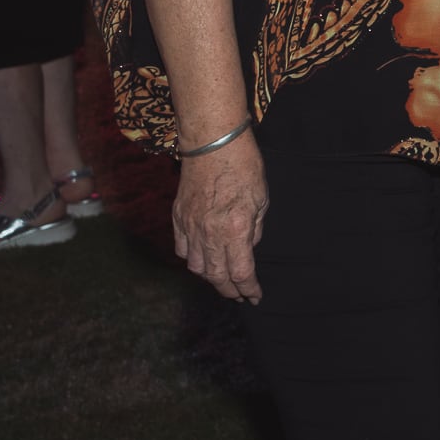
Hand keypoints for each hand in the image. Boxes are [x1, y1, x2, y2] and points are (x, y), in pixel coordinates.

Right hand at [173, 132, 268, 302]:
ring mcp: (190, 226)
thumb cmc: (244, 166)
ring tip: (223, 281)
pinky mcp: (178, 218)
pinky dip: (192, 259)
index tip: (255, 296)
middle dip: (229, 290)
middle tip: (240, 295)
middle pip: (216, 276)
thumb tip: (248, 248)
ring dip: (210, 278)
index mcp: (235, 229)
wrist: (213, 143)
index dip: (248, 289)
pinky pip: (182, 249)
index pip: (240, 272)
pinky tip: (202, 260)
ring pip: (196, 266)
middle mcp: (209, 233)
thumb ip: (254, 229)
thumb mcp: (261, 199)